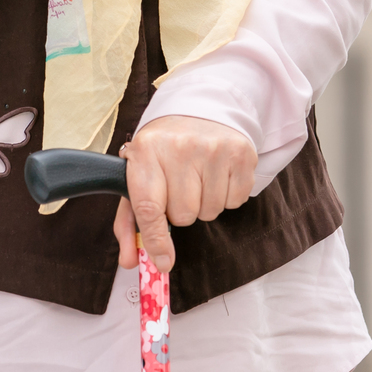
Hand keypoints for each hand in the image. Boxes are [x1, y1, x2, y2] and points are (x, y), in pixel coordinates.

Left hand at [113, 116, 256, 271]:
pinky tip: (217, 174)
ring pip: (210, 212)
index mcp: (146, 151)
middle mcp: (180, 147)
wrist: (197, 111)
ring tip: (198, 177)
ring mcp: (214, 148)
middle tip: (178, 187)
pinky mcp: (242, 153)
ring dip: (204, 204)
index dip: (156, 241)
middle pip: (183, 216)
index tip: (162, 261)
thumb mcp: (138, 177)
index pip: (149, 209)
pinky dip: (226, 196)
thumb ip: (129, 223)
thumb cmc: (163, 152)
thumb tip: (130, 261)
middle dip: (180, 211)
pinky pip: (235, 202)